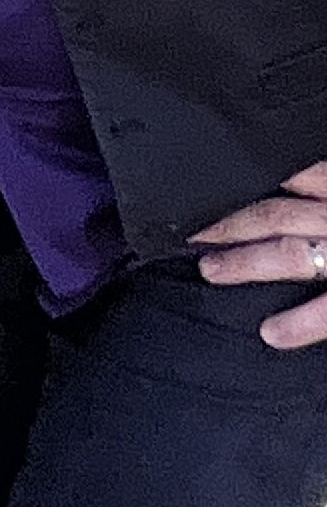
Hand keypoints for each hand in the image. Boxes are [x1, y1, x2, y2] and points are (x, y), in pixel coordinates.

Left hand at [192, 164, 326, 348]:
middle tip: (192, 233)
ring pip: (289, 254)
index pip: (285, 174)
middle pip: (274, 214)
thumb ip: (318, 184)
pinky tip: (270, 332)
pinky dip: (299, 323)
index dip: (243, 182)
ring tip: (210, 270)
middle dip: (228, 224)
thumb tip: (284, 182)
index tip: (206, 187)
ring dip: (245, 263)